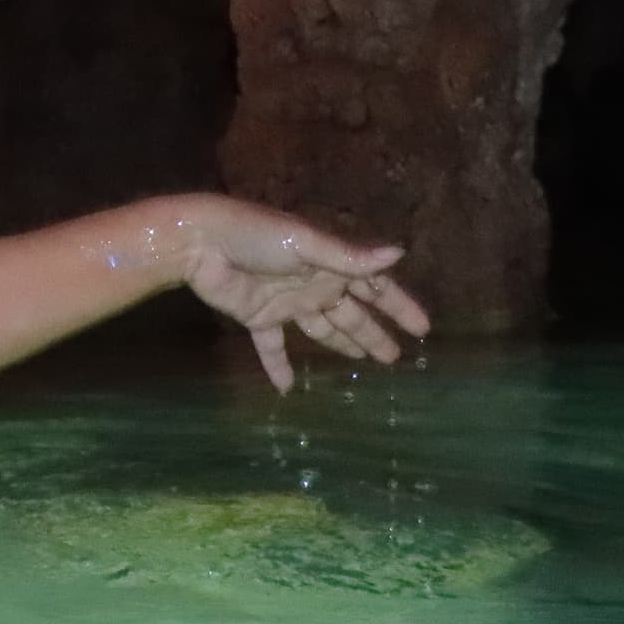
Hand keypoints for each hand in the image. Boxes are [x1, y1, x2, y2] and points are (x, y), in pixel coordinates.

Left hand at [182, 202, 430, 391]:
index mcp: (330, 264)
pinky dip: (278, 366)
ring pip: (321, 330)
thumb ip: (349, 257)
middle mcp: (313, 284)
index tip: (423, 329)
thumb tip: (400, 253)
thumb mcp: (306, 244)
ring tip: (363, 363)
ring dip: (341, 345)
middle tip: (395, 358)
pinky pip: (272, 347)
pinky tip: (288, 388)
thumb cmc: (256, 235)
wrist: (200, 243)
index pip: (374, 288)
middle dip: (374, 333)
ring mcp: (286, 302)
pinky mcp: (257, 317)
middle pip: (351, 314)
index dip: (398, 306)